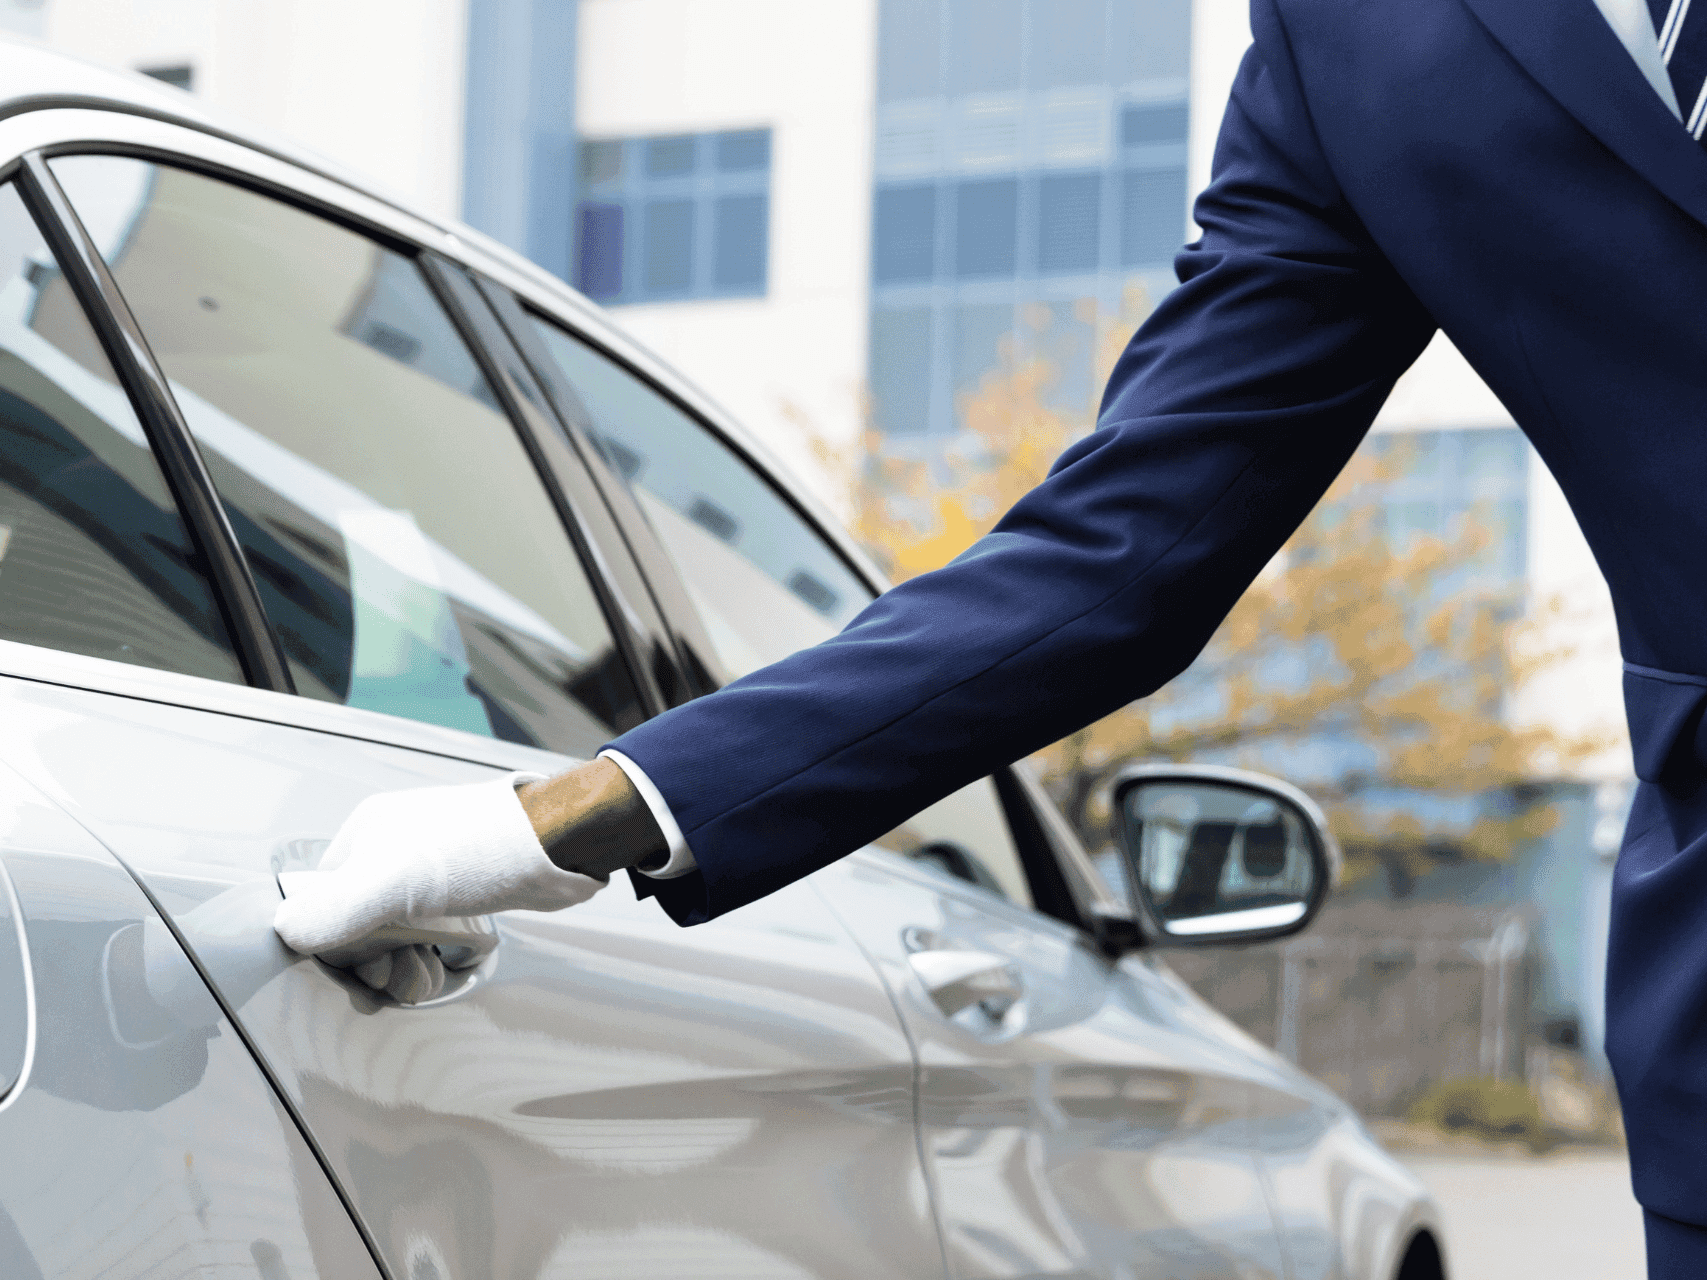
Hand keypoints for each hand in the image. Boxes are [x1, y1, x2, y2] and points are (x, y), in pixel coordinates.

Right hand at [273, 772, 608, 978]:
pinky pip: (434, 930)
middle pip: (364, 921)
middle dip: (378, 958)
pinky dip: (435, 952)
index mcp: (370, 834)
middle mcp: (398, 848)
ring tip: (424, 973)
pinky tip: (445, 963)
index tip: (364, 965)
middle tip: (400, 975)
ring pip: (400, 931)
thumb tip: (286, 930)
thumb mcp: (394, 881)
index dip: (339, 940)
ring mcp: (433, 868)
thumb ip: (336, 908)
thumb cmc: (477, 852)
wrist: (555, 845)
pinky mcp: (466, 888)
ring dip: (407, 962)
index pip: (327, 898)